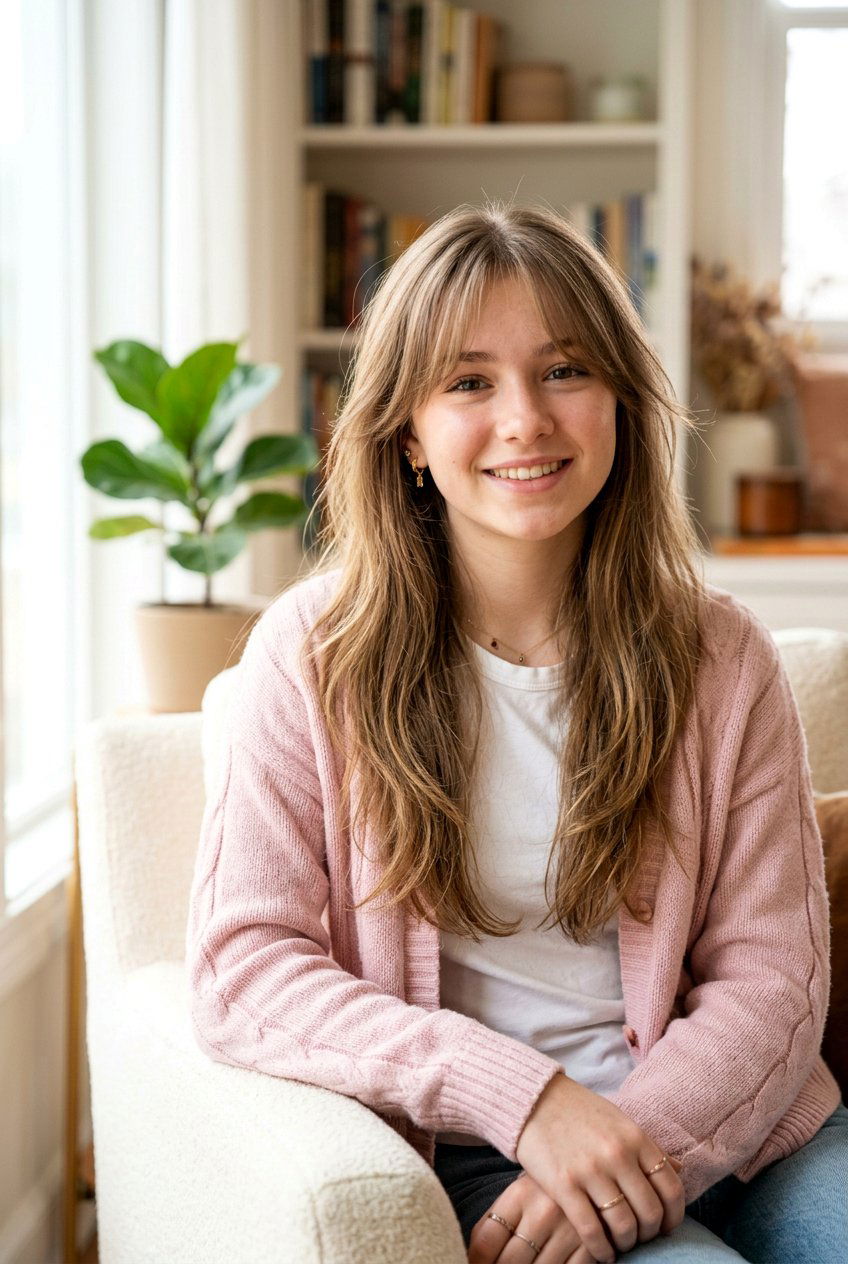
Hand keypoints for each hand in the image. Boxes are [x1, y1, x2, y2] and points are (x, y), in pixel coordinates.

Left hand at [468, 1171, 597, 1263]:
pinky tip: (550, 1263)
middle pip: (510, 1262)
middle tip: (501, 1263)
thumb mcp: (518, 1192)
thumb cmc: (546, 1184)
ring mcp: (569, 1229)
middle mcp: (544, 1212)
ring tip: (526, 1263)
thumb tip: (474, 1257)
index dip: (476, 1261)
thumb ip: (496, 1221)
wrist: (589, 1159)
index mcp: (520, 1194)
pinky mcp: (592, 1244)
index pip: (486, 1242)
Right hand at [514, 1074, 684, 1263]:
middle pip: (649, 1212)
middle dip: (649, 1234)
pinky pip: (591, 1230)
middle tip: (640, 1238)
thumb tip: (680, 1170)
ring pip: (623, 1226)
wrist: (534, 1099)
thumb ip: (646, 1147)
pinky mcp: (564, 1185)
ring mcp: (590, 1170)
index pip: (671, 1188)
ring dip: (626, 1244)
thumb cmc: (580, 1113)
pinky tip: (602, 1252)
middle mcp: (618, 1154)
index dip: (673, 1216)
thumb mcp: (619, 1121)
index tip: (665, 1227)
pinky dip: (601, 1249)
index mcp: (636, 1137)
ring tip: (620, 1245)